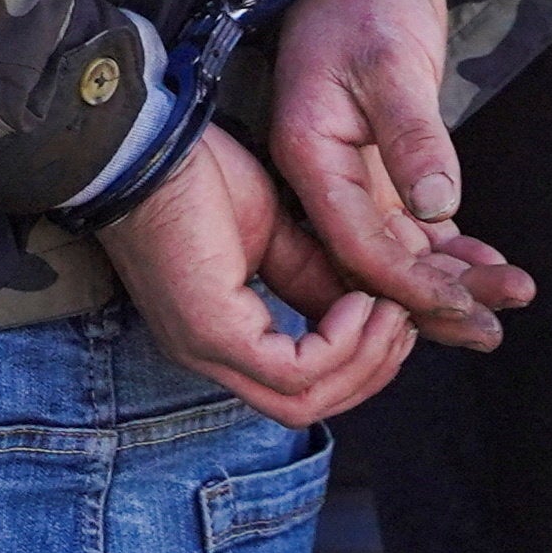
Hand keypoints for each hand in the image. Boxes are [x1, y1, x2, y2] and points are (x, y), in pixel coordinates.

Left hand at [92, 124, 417, 425]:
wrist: (146, 145)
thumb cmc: (196, 175)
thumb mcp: (273, 231)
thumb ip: (313, 276)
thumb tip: (366, 306)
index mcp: (221, 336)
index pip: (300, 386)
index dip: (359, 360)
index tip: (396, 314)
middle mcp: (211, 357)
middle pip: (306, 407)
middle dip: (370, 370)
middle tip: (405, 322)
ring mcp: (208, 350)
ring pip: (303, 400)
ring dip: (364, 360)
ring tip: (392, 311)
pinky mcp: (213, 332)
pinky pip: (293, 370)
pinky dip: (340, 344)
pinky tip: (362, 302)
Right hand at [273, 0, 528, 348]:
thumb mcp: (391, 60)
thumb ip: (413, 136)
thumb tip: (438, 208)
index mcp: (307, 153)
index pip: (354, 241)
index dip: (406, 282)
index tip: (460, 306)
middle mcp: (320, 174)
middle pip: (373, 260)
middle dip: (433, 299)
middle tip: (492, 328)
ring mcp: (348, 172)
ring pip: (395, 249)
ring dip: (448, 280)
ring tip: (506, 306)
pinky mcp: (378, 164)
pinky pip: (410, 225)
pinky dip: (448, 249)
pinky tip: (490, 269)